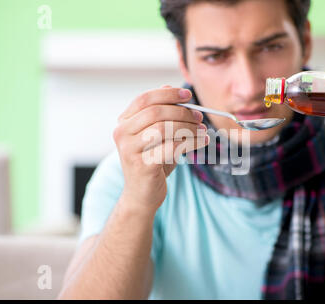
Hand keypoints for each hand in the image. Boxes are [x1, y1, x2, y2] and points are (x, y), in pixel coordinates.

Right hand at [113, 86, 208, 211]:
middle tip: (199, 117)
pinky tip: (202, 142)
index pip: (144, 99)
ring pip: (164, 128)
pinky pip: (171, 148)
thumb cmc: (152, 162)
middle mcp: (122, 134)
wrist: (142, 195)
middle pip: (155, 112)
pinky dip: (191, 142)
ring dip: (188, 127)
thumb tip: (169, 87)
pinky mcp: (142, 166)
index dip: (167, 94)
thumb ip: (160, 113)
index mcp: (124, 123)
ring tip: (202, 130)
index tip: (188, 95)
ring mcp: (130, 150)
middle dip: (182, 112)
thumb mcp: (156, 136)